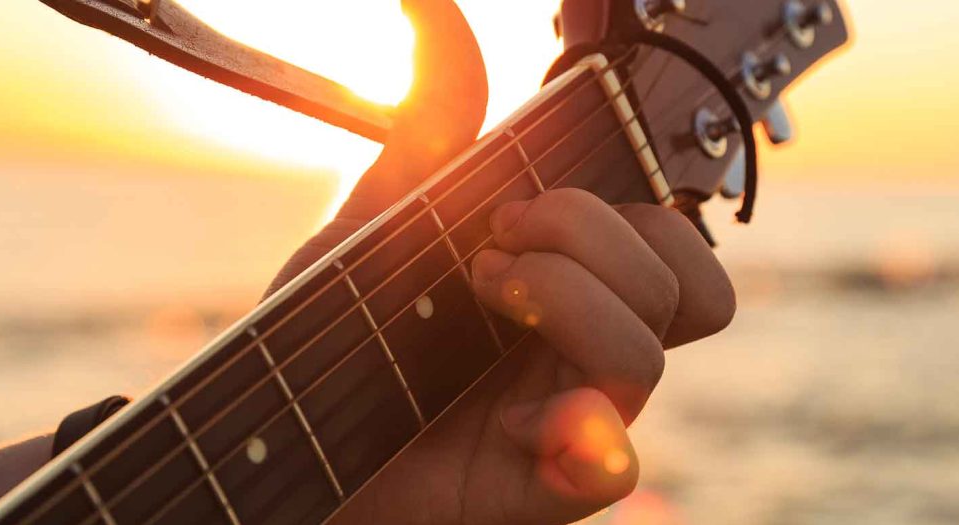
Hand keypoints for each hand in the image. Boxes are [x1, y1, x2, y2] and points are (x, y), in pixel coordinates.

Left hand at [267, 1, 734, 522]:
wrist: (272, 433)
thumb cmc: (339, 336)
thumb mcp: (382, 217)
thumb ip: (429, 124)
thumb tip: (431, 5)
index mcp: (577, 288)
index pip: (675, 242)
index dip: (627, 208)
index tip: (521, 196)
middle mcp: (590, 350)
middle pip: (687, 282)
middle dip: (588, 235)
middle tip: (491, 244)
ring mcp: (576, 419)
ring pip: (648, 351)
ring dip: (564, 298)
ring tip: (480, 294)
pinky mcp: (547, 487)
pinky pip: (612, 460)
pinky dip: (575, 427)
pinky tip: (517, 418)